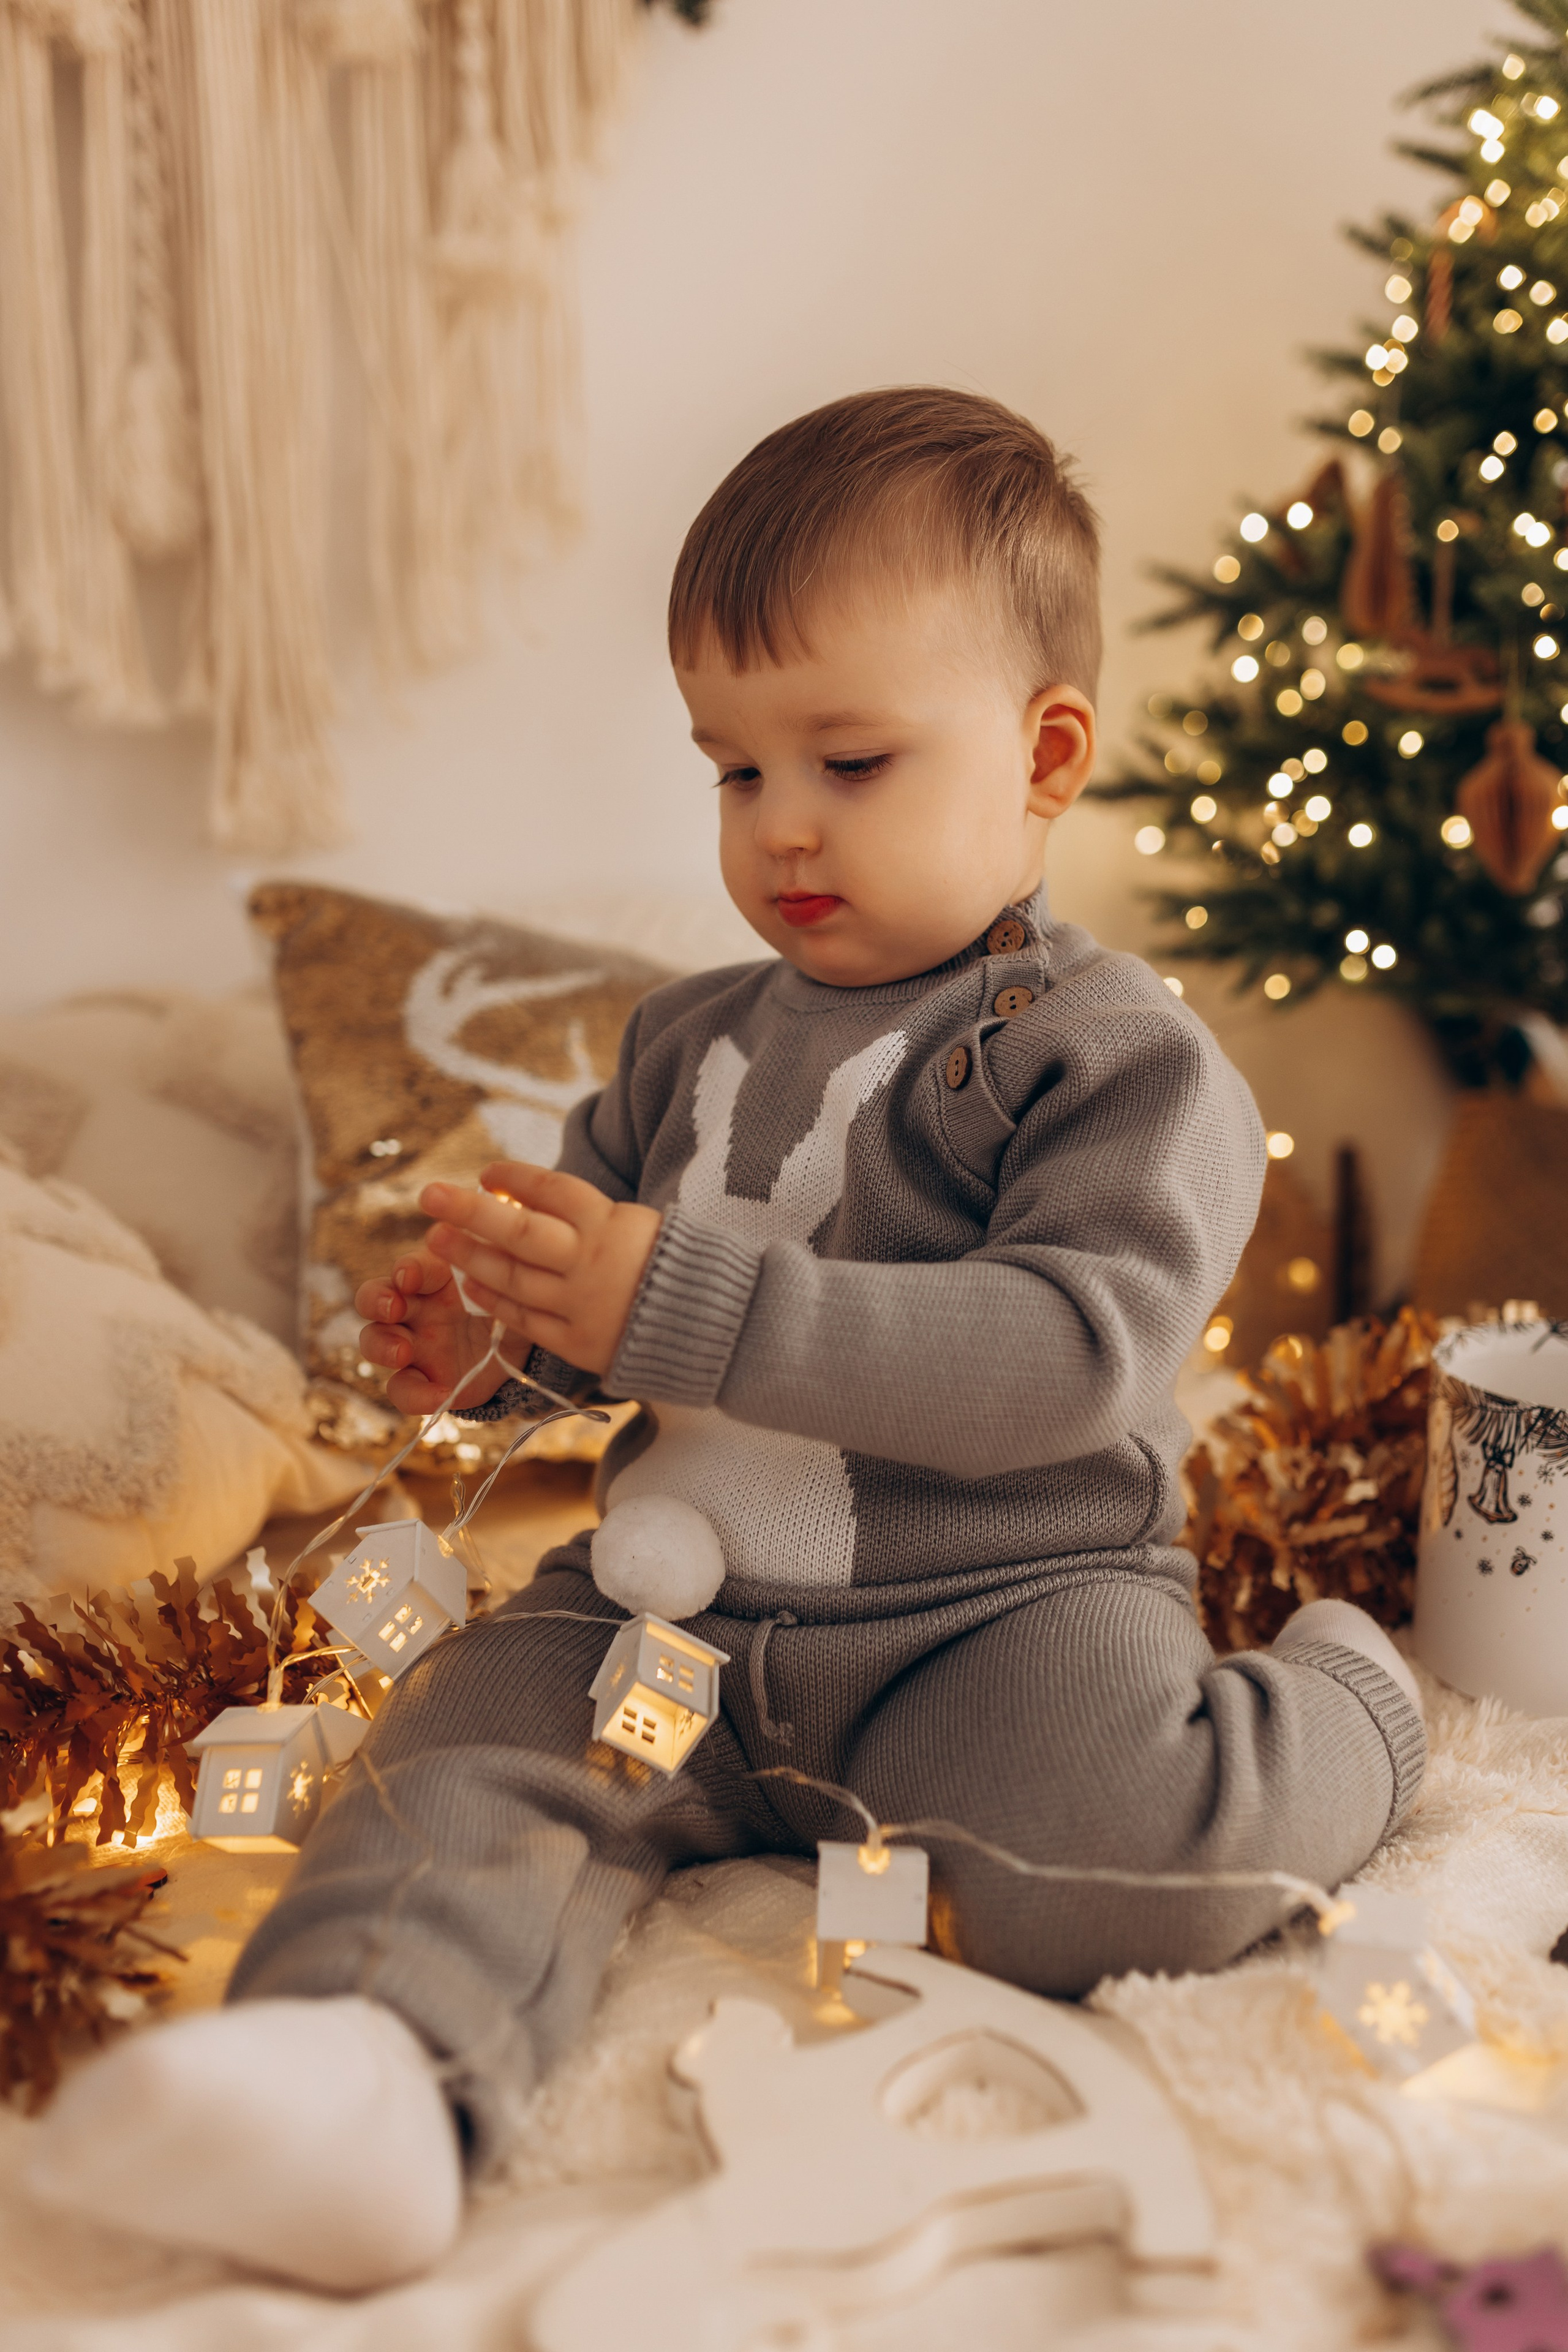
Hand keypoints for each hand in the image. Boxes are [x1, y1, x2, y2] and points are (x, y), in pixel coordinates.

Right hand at [354, 1251, 500, 1416]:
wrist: (517, 1349)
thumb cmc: (505, 1303)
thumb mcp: (507, 1287)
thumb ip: (497, 1271)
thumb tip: (495, 1252)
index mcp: (435, 1276)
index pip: (412, 1266)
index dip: (407, 1269)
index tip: (409, 1276)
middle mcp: (414, 1307)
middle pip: (373, 1298)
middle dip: (376, 1301)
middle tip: (392, 1308)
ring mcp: (411, 1343)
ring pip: (374, 1341)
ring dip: (381, 1346)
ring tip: (402, 1353)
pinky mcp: (420, 1379)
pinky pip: (402, 1389)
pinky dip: (415, 1395)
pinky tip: (442, 1396)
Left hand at [420, 1162, 661, 1377]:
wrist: (711, 1327)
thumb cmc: (672, 1265)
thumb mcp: (639, 1223)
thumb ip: (588, 1213)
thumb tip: (527, 1192)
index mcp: (611, 1223)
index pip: (551, 1191)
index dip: (514, 1177)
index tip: (486, 1171)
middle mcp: (590, 1261)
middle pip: (518, 1231)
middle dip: (469, 1211)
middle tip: (429, 1195)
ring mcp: (580, 1304)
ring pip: (512, 1277)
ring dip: (470, 1257)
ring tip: (437, 1238)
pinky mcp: (577, 1341)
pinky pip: (525, 1318)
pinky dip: (494, 1301)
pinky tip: (470, 1284)